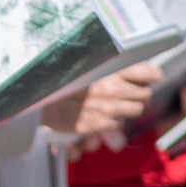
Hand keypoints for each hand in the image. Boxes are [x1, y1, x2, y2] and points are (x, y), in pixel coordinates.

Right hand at [42, 63, 158, 135]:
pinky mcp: (97, 124)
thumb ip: (108, 63)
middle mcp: (111, 88)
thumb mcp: (83, 63)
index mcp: (109, 68)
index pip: (149, 72)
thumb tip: (134, 68)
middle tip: (125, 88)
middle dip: (137, 91)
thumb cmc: (58, 77)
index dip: (151, 74)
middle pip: (145, 92)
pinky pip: (116, 124)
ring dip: (127, 106)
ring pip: (135, 110)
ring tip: (112, 101)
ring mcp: (105, 108)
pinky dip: (110, 119)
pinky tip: (98, 112)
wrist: (34, 95)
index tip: (148, 75)